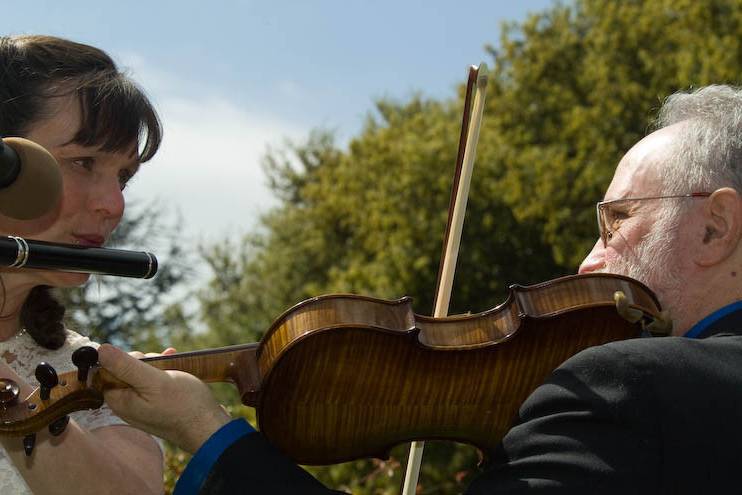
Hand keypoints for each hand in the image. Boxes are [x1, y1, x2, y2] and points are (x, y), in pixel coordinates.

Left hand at [97, 344, 231, 452]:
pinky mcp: (157, 404)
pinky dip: (162, 371)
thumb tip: (101, 350)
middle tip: (161, 364)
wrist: (209, 427)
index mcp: (120, 401)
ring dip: (155, 364)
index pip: (107, 371)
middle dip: (143, 361)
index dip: (124, 360)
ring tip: (171, 363)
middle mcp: (127, 405)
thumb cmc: (183, 404)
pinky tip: (173, 363)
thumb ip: (126, 366)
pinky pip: (153, 382)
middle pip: (125, 371)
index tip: (144, 360)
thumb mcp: (154, 380)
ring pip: (141, 374)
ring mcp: (143, 405)